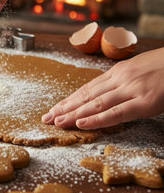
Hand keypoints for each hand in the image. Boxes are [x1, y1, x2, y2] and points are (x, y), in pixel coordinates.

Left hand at [42, 48, 163, 128]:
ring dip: (73, 114)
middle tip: (46, 118)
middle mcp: (120, 79)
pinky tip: (81, 123)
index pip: (86, 88)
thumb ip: (121, 80)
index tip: (54, 108)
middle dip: (64, 108)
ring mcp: (132, 90)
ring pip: (95, 104)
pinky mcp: (145, 102)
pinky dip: (97, 119)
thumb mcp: (138, 69)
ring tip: (56, 122)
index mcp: (117, 72)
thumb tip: (104, 91)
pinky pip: (116, 113)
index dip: (69, 100)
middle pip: (85, 96)